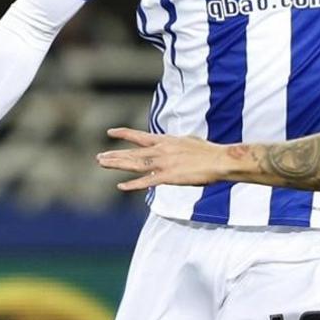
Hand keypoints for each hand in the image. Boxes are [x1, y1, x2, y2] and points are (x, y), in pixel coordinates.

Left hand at [96, 128, 228, 190]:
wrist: (219, 160)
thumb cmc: (209, 151)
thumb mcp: (189, 141)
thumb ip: (176, 143)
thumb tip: (172, 143)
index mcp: (167, 140)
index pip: (140, 136)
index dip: (124, 134)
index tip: (110, 132)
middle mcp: (162, 150)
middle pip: (133, 152)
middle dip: (115, 154)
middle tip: (100, 157)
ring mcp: (164, 163)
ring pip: (135, 164)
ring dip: (118, 164)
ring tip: (103, 164)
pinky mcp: (169, 177)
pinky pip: (147, 181)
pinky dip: (133, 185)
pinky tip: (121, 186)